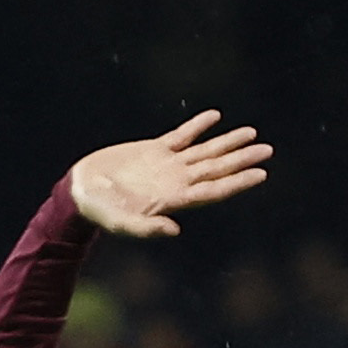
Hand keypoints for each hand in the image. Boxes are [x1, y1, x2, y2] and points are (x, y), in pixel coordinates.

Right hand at [68, 110, 273, 238]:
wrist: (80, 192)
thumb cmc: (100, 213)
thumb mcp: (121, 224)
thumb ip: (147, 228)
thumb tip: (176, 230)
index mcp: (173, 199)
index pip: (214, 190)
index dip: (238, 182)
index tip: (262, 173)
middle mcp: (176, 181)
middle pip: (216, 169)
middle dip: (242, 159)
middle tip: (268, 149)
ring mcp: (166, 165)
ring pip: (204, 151)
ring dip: (228, 142)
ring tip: (251, 132)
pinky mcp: (153, 150)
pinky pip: (181, 136)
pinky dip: (198, 126)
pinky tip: (214, 116)